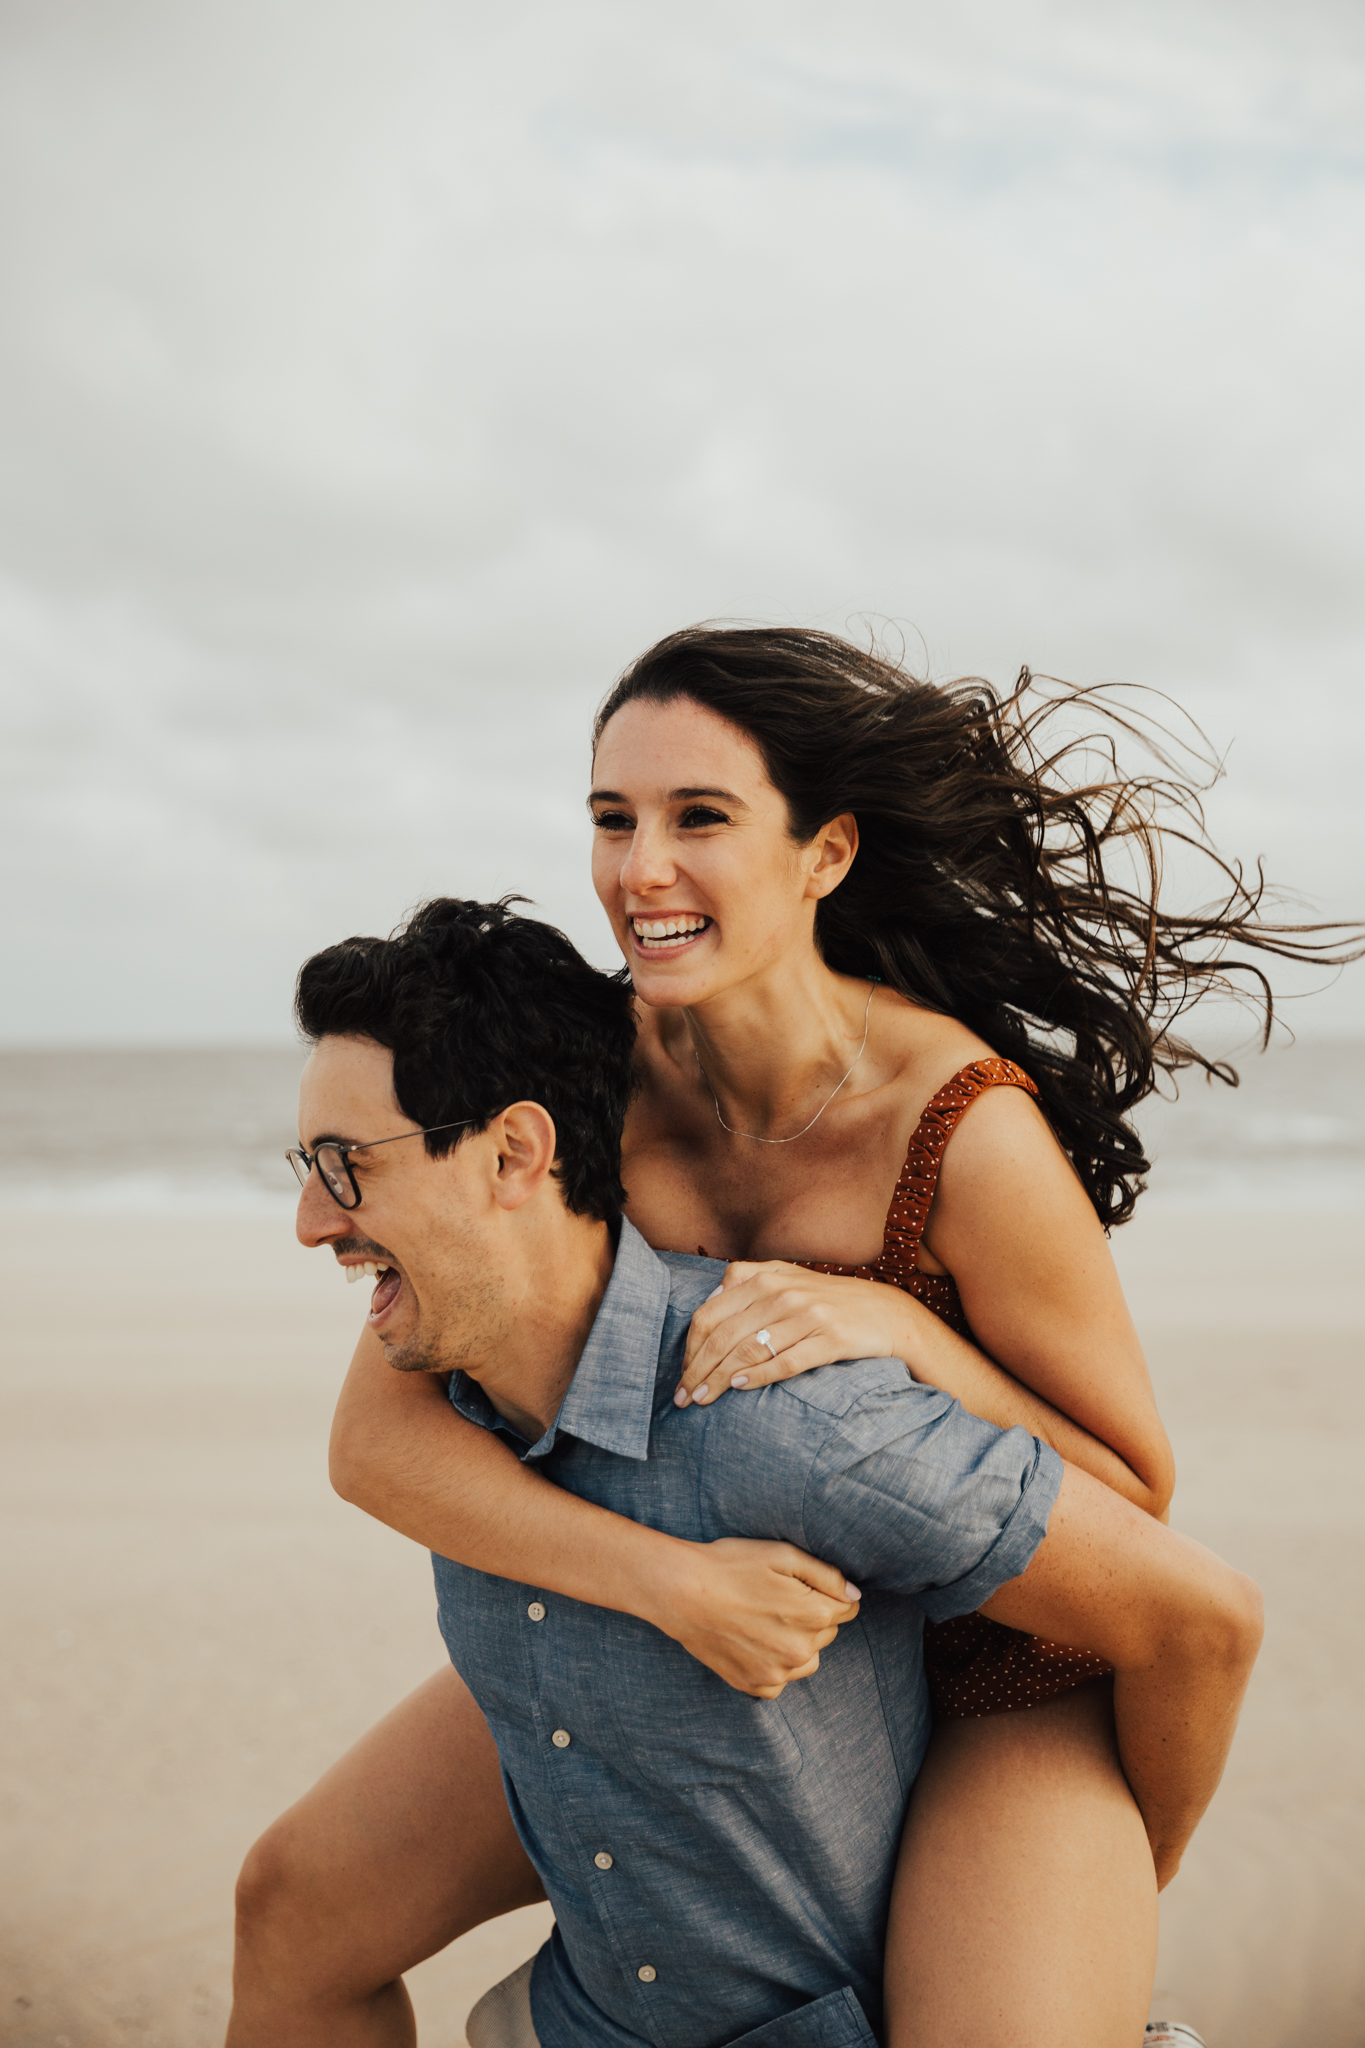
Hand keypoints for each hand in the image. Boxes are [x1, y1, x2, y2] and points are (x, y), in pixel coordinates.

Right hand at [653, 1537, 862, 1697]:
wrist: (681, 1591)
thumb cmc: (731, 1565)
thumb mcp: (783, 1554)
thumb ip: (828, 1575)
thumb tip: (854, 1595)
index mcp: (815, 1616)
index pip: (847, 1607)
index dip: (828, 1592)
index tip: (801, 1584)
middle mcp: (801, 1652)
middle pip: (827, 1632)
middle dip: (812, 1615)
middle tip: (776, 1597)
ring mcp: (776, 1673)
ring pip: (807, 1659)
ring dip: (797, 1643)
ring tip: (765, 1620)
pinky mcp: (753, 1685)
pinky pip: (780, 1680)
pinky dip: (774, 1665)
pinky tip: (753, 1642)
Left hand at [676, 1261, 919, 1406]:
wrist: (885, 1313)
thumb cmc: (829, 1300)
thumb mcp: (789, 1277)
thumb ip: (750, 1279)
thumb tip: (711, 1296)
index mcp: (765, 1278)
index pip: (710, 1314)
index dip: (690, 1347)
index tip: (681, 1373)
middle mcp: (782, 1292)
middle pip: (723, 1335)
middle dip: (697, 1369)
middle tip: (683, 1397)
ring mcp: (807, 1314)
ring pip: (748, 1350)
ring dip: (718, 1379)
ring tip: (702, 1400)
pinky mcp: (829, 1338)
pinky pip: (784, 1362)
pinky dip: (757, 1376)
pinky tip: (738, 1388)